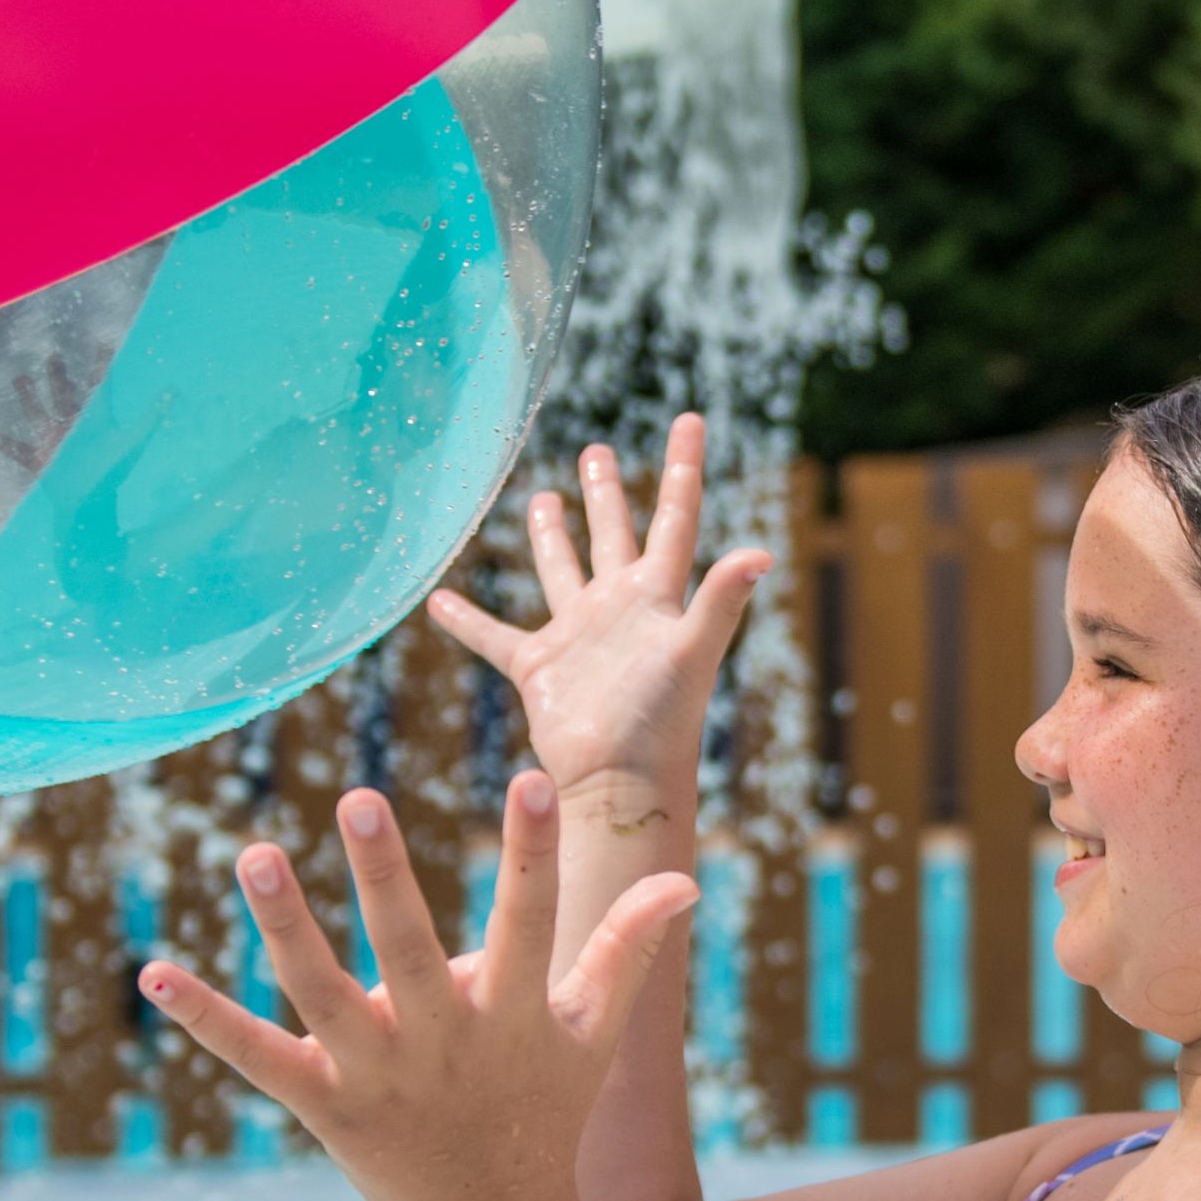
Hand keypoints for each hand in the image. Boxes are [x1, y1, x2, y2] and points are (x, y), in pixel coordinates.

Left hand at [141, 776, 699, 1200]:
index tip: (532, 780)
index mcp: (511, 1017)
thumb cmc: (542, 1112)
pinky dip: (206, 1017)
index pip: (528, 922)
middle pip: (407, 950)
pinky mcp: (320, 1103)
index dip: (532, 853)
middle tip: (359, 796)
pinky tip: (153, 971)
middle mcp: (441, 1043)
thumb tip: (685, 874)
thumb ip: (628, 949)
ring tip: (253, 853)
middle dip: (385, 877)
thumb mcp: (593, 1035)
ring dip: (286, 928)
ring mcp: (376, 1075)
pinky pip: (255, 1056)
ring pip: (321, 994)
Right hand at [427, 412, 767, 828]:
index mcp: (658, 595)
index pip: (676, 518)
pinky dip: (467, 621)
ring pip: (560, 570)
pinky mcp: (540, 669)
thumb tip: (762, 552)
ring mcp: (578, 636)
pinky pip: (496, 636)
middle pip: (614, 534)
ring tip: (543, 496)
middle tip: (597, 450)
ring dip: (551, 535)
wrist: (620, 783)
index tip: (691, 417)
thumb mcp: (694, 652)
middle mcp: (619, 607)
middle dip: (607, 493)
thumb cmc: (664, 722)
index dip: (683, 467)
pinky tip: (439, 600)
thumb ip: (722, 600)